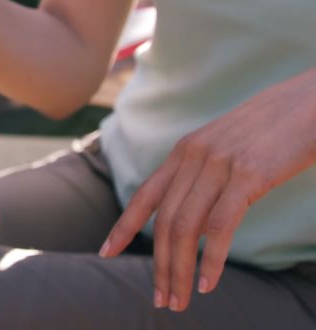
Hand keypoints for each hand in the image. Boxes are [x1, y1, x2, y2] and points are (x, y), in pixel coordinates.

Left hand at [98, 69, 315, 311]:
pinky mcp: (248, 175)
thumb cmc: (273, 129)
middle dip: (160, 265)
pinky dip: (210, 259)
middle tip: (161, 300)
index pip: (145, 195)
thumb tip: (195, 216)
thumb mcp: (226, 148)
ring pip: (185, 228)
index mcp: (184, 151)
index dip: (124, 226)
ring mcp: (219, 166)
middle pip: (164, 222)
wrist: (309, 102)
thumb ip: (204, 176)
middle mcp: (193, 157)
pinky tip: (208, 283)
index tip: (107, 252)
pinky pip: (220, 226)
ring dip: (180, 270)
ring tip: (180, 300)